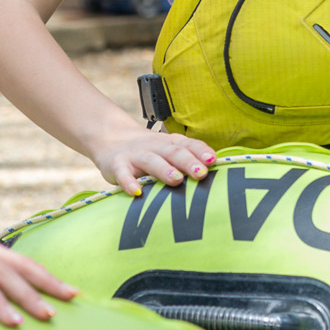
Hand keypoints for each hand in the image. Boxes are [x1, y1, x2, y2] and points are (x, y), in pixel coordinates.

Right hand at [87, 127, 214, 196]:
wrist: (111, 137)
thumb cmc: (149, 152)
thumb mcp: (168, 151)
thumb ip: (187, 160)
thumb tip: (217, 177)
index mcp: (170, 143)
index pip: (188, 145)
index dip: (201, 151)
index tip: (213, 161)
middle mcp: (155, 147)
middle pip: (174, 152)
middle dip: (188, 162)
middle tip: (201, 174)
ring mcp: (136, 155)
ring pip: (151, 161)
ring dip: (164, 169)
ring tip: (176, 179)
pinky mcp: (117, 165)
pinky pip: (123, 174)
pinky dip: (128, 182)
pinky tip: (135, 192)